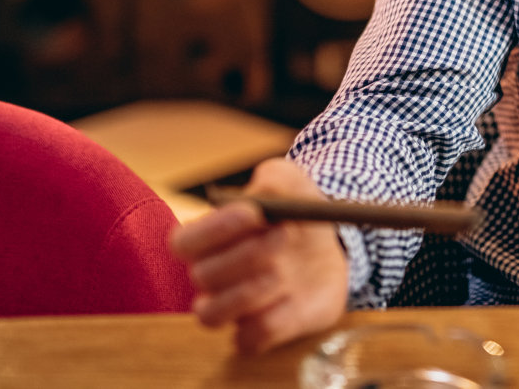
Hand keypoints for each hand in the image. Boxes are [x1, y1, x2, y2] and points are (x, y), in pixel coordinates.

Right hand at [170, 157, 348, 353]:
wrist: (334, 246)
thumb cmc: (298, 209)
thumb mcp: (291, 181)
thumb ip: (275, 179)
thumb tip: (261, 194)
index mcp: (209, 238)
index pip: (184, 241)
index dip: (213, 229)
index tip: (254, 213)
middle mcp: (214, 276)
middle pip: (202, 276)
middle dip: (245, 255)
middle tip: (284, 235)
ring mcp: (234, 308)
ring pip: (209, 316)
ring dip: (246, 295)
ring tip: (282, 274)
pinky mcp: (259, 333)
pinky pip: (248, 341)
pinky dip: (271, 323)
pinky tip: (295, 301)